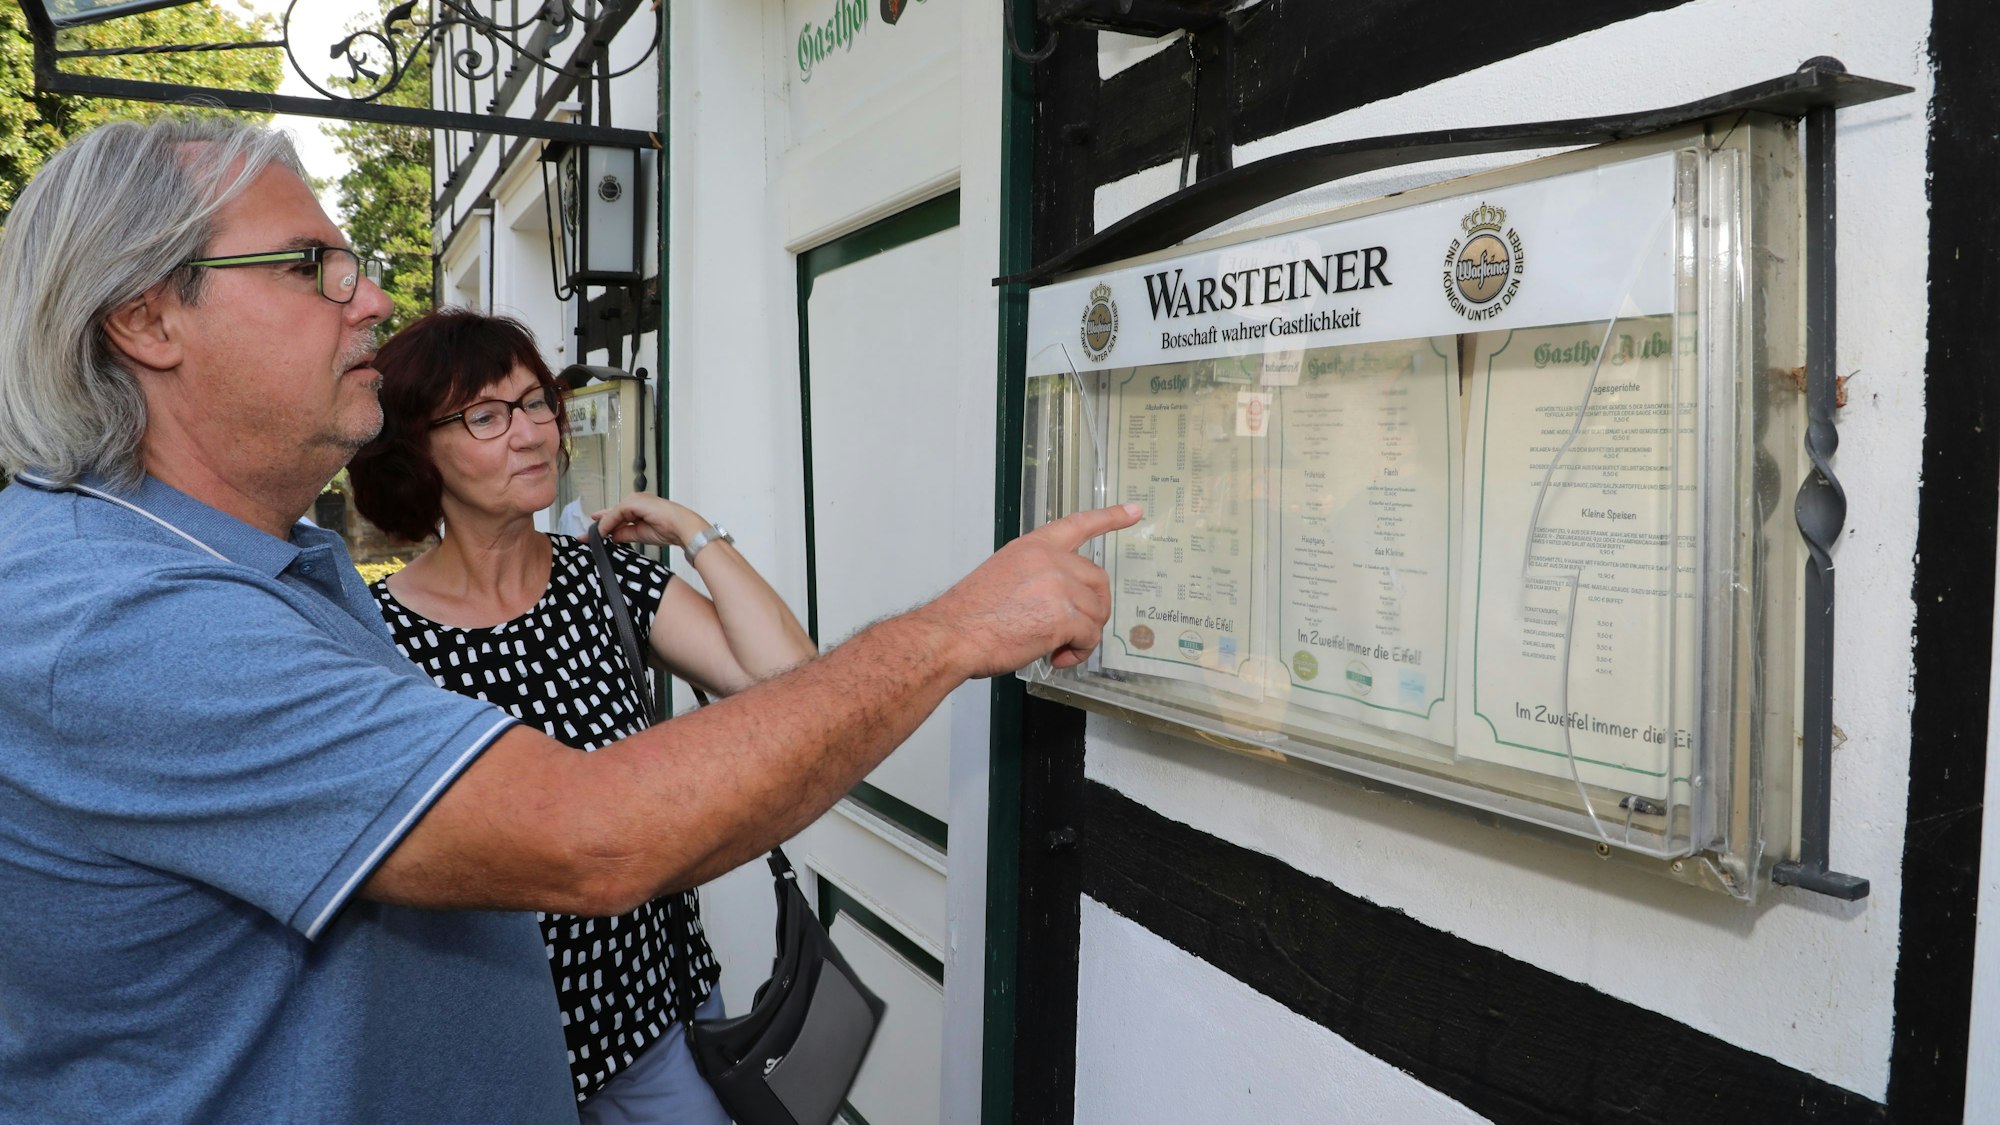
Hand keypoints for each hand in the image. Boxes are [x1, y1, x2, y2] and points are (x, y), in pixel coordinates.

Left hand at [593, 494, 704, 548]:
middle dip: (599, 525)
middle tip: (583, 536)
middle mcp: (637, 500)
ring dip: (603, 526)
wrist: (682, 528)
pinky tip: (601, 532)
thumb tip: (611, 536)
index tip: (592, 533)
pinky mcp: (635, 502)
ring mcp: (636, 499)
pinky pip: (616, 513)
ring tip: (590, 537)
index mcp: (641, 507)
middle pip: (613, 513)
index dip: (605, 523)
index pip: (618, 515)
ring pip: (613, 513)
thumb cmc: (669, 530)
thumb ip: (624, 533)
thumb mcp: (640, 534)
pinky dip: (608, 523)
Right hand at [916, 503, 1141, 678]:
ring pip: (1096, 612)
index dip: (1110, 517)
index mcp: (1033, 547)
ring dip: (1083, 636)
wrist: (952, 636)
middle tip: (1076, 630)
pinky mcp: (1063, 616)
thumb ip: (1036, 578)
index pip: (1078, 524)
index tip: (1134, 511)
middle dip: (1094, 608)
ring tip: (1058, 648)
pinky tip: (1057, 656)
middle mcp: (1049, 560)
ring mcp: (1058, 586)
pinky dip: (1079, 652)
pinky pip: (1090, 637)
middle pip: (1098, 580)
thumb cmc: (970, 615)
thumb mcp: (1003, 576)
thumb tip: (1057, 604)